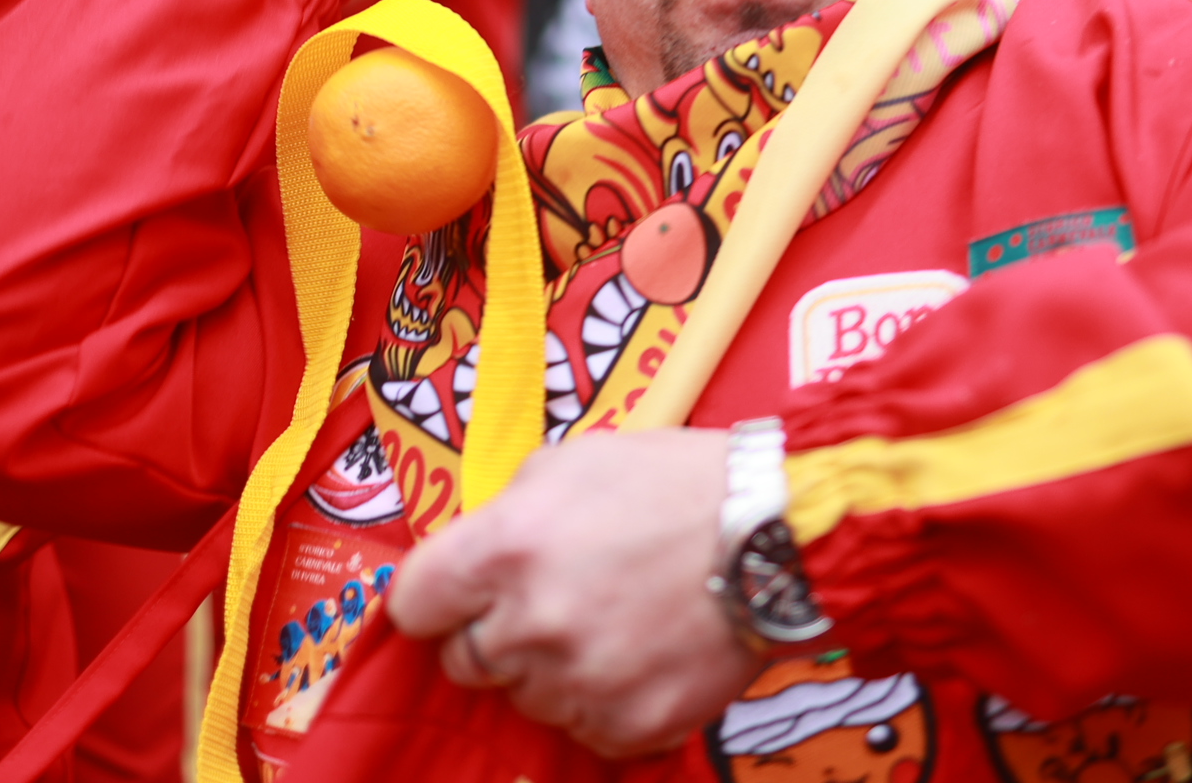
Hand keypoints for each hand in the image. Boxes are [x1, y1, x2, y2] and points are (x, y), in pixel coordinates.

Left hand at [387, 428, 762, 757]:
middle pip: (464, 661)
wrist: (778, 532)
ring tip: (609, 620)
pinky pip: (584, 729)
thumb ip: (504, 516)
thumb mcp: (568, 463)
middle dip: (493, 634)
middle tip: (548, 601)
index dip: (434, 599)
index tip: (453, 598)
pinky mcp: (630, 724)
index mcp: (506, 547)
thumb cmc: (673, 483)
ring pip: (526, 699)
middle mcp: (533, 623)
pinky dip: (602, 701)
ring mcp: (582, 682)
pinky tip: (637, 653)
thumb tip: (470, 563)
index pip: (413, 605)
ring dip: (551, 668)